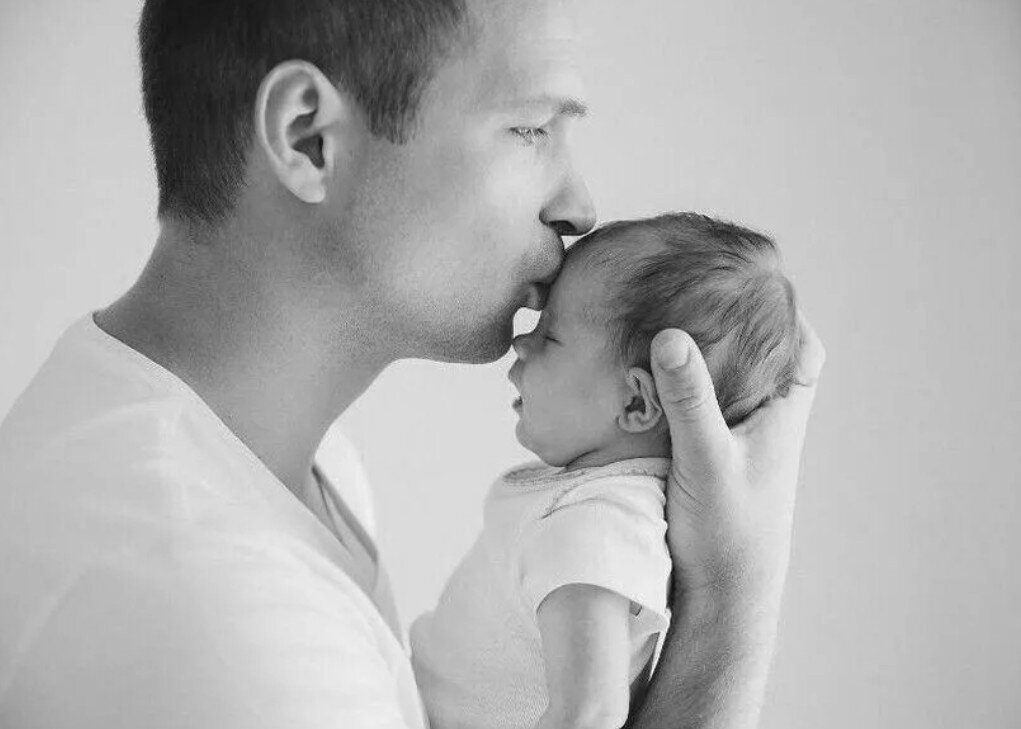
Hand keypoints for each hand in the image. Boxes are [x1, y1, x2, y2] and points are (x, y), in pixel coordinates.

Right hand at [650, 314, 824, 607]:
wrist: (722, 597)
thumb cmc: (727, 532)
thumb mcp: (706, 459)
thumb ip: (689, 399)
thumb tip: (670, 335)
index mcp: (783, 414)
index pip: (806, 347)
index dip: (788, 309)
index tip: (756, 278)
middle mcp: (769, 424)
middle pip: (769, 357)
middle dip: (745, 323)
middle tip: (706, 288)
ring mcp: (744, 444)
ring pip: (735, 384)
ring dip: (712, 355)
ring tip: (674, 321)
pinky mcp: (716, 462)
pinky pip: (707, 409)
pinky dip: (688, 388)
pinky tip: (652, 380)